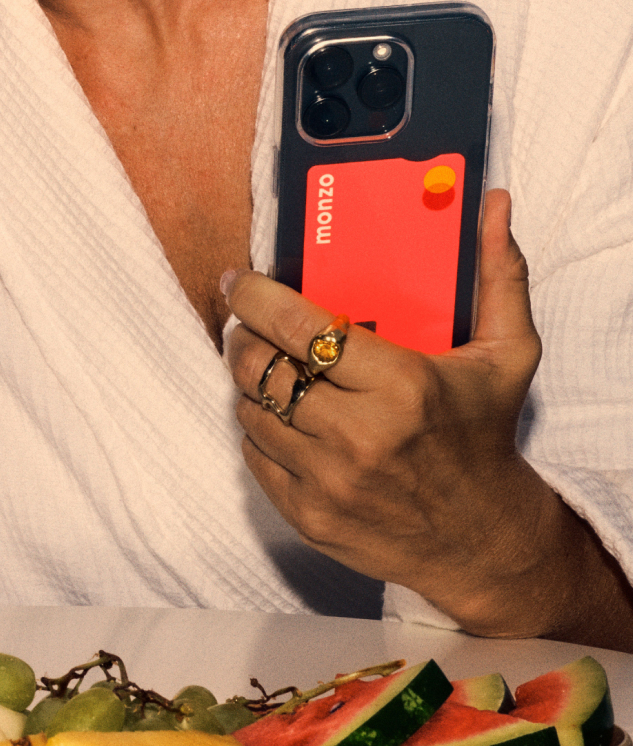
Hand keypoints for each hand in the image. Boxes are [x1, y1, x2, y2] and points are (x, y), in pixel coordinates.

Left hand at [224, 192, 553, 630]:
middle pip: (261, 367)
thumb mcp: (508, 355)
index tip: (238, 279)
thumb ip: (500, 274)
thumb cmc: (486, 435)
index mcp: (402, 385)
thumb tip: (495, 202)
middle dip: (243, 336)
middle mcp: (359, 435)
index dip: (255, 296)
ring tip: (263, 364)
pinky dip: (258, 428)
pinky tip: (277, 413)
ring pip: (250, 410)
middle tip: (247, 322)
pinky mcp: (309, 516)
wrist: (484, 542)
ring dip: (248, 381)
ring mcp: (329, 480)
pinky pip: (254, 456)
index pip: (300, 327)